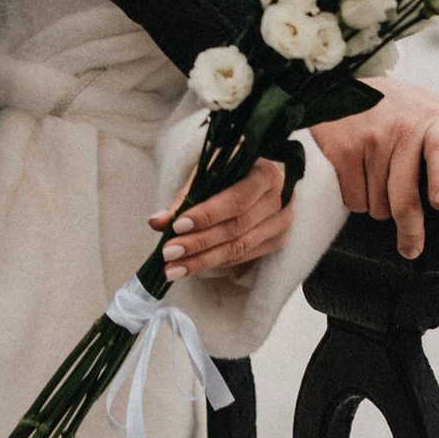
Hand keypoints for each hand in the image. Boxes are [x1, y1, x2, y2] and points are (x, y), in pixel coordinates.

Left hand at [152, 155, 293, 280]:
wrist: (255, 175)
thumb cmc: (230, 169)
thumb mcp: (209, 172)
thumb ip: (186, 196)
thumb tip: (157, 222)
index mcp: (265, 173)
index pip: (236, 199)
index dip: (207, 214)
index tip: (176, 226)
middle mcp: (280, 198)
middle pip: (237, 227)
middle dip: (199, 242)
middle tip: (168, 253)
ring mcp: (281, 222)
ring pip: (239, 247)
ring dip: (202, 260)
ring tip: (173, 268)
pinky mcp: (277, 240)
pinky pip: (243, 256)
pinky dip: (216, 262)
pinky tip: (191, 267)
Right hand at [306, 81, 438, 256]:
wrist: (343, 83)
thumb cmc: (402, 102)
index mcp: (433, 121)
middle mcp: (401, 130)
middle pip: (404, 195)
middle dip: (410, 228)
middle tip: (412, 248)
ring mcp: (369, 140)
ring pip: (378, 204)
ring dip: (381, 208)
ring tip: (383, 189)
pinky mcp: (341, 150)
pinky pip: (354, 198)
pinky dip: (358, 200)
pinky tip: (361, 182)